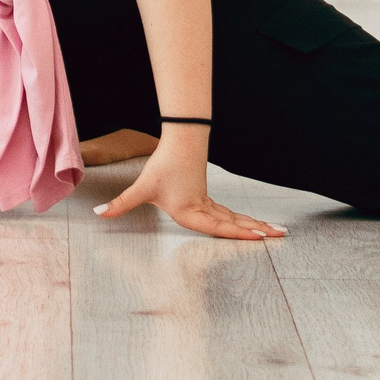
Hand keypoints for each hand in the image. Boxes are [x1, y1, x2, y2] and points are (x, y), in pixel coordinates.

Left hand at [93, 138, 283, 241]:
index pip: (217, 227)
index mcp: (190, 211)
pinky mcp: (207, 198)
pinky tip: (252, 226)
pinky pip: (229, 214)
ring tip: (278, 232)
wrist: (179, 141)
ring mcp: (208, 203)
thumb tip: (98, 214)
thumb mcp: (141, 188)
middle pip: (234, 223)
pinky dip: (243, 221)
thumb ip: (121, 204)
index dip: (238, 234)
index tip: (259, 238)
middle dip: (257, 232)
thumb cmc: (162, 166)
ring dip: (255, 225)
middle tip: (281, 236)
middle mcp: (203, 209)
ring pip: (235, 218)